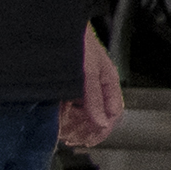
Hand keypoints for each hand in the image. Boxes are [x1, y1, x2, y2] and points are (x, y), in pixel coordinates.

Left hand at [65, 27, 125, 153]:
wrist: (56, 28)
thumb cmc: (78, 43)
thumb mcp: (88, 73)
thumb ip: (95, 99)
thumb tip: (103, 123)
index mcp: (108, 82)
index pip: (113, 113)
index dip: (103, 130)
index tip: (89, 141)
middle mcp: (96, 87)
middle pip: (97, 117)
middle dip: (86, 129)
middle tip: (73, 139)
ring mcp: (82, 87)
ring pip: (82, 114)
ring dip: (73, 125)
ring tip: (63, 131)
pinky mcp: (67, 87)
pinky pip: (69, 108)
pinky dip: (63, 117)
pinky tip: (57, 120)